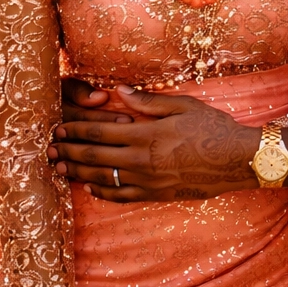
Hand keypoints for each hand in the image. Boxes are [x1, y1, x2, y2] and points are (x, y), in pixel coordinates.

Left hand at [48, 86, 259, 201]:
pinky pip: (122, 196)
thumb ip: (149, 101)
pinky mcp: (157, 194)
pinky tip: (92, 187)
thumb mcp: (184, 106)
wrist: (238, 160)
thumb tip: (119, 90)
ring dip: (79, 173)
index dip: (76, 130)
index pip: (100, 132)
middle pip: (95, 157)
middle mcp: (142, 160)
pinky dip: (103, 192)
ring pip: (103, 179)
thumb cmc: (214, 128)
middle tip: (50, 149)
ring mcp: (148, 180)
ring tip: (61, 169)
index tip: (59, 128)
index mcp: (146, 134)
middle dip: (69, 152)